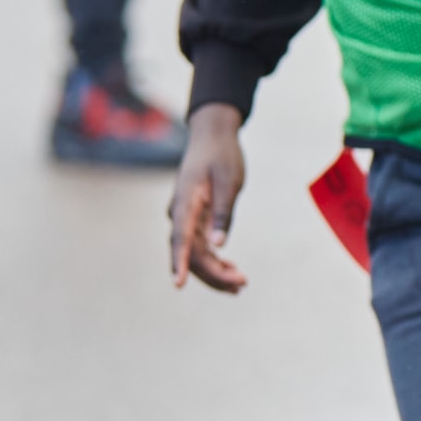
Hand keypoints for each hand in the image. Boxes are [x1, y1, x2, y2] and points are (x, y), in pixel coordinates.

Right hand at [167, 104, 248, 293]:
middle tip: (241, 285)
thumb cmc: (222, 155)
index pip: (180, 238)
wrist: (212, 136)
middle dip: (213, 273)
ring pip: (195, 253)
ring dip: (215, 271)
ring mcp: (185, 217)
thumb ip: (223, 213)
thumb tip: (219, 245)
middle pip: (191, 252)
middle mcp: (180, 212)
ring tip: (239, 285)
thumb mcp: (229, 182)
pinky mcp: (193, 218)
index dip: (179, 262)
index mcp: (185, 201)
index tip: (179, 284)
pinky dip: (215, 259)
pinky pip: (200, 245)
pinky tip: (230, 269)